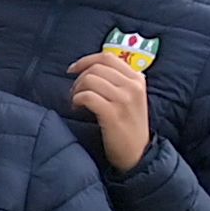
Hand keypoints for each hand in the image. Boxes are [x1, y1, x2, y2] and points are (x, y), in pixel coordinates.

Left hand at [64, 50, 151, 171]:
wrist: (137, 152)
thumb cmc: (128, 124)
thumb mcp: (130, 97)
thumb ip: (117, 81)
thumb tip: (90, 68)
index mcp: (137, 78)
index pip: (107, 57)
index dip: (85, 61)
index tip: (72, 70)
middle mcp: (133, 86)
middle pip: (96, 68)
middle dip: (79, 79)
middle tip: (75, 94)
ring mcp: (124, 100)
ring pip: (90, 80)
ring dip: (76, 90)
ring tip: (77, 102)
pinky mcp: (113, 114)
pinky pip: (87, 96)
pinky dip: (77, 100)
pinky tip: (77, 108)